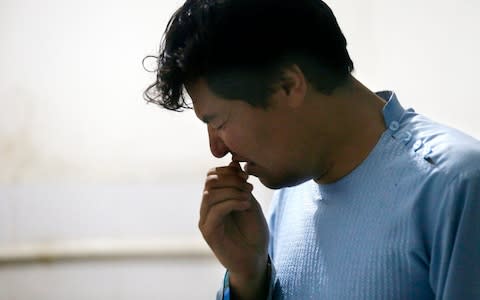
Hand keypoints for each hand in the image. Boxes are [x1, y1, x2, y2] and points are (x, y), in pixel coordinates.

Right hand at [199, 161, 268, 298]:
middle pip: (210, 181)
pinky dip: (232, 202)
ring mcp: (206, 220)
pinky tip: (246, 205)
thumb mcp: (249, 202)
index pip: (212, 174)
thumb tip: (233, 162)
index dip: (228, 171)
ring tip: (249, 197)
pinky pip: (215, 210)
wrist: (255, 258)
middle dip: (231, 179)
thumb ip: (240, 185)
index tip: (247, 176)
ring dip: (232, 191)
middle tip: (249, 187)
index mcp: (216, 199)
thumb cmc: (254, 232)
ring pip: (210, 194)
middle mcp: (207, 208)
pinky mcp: (209, 232)